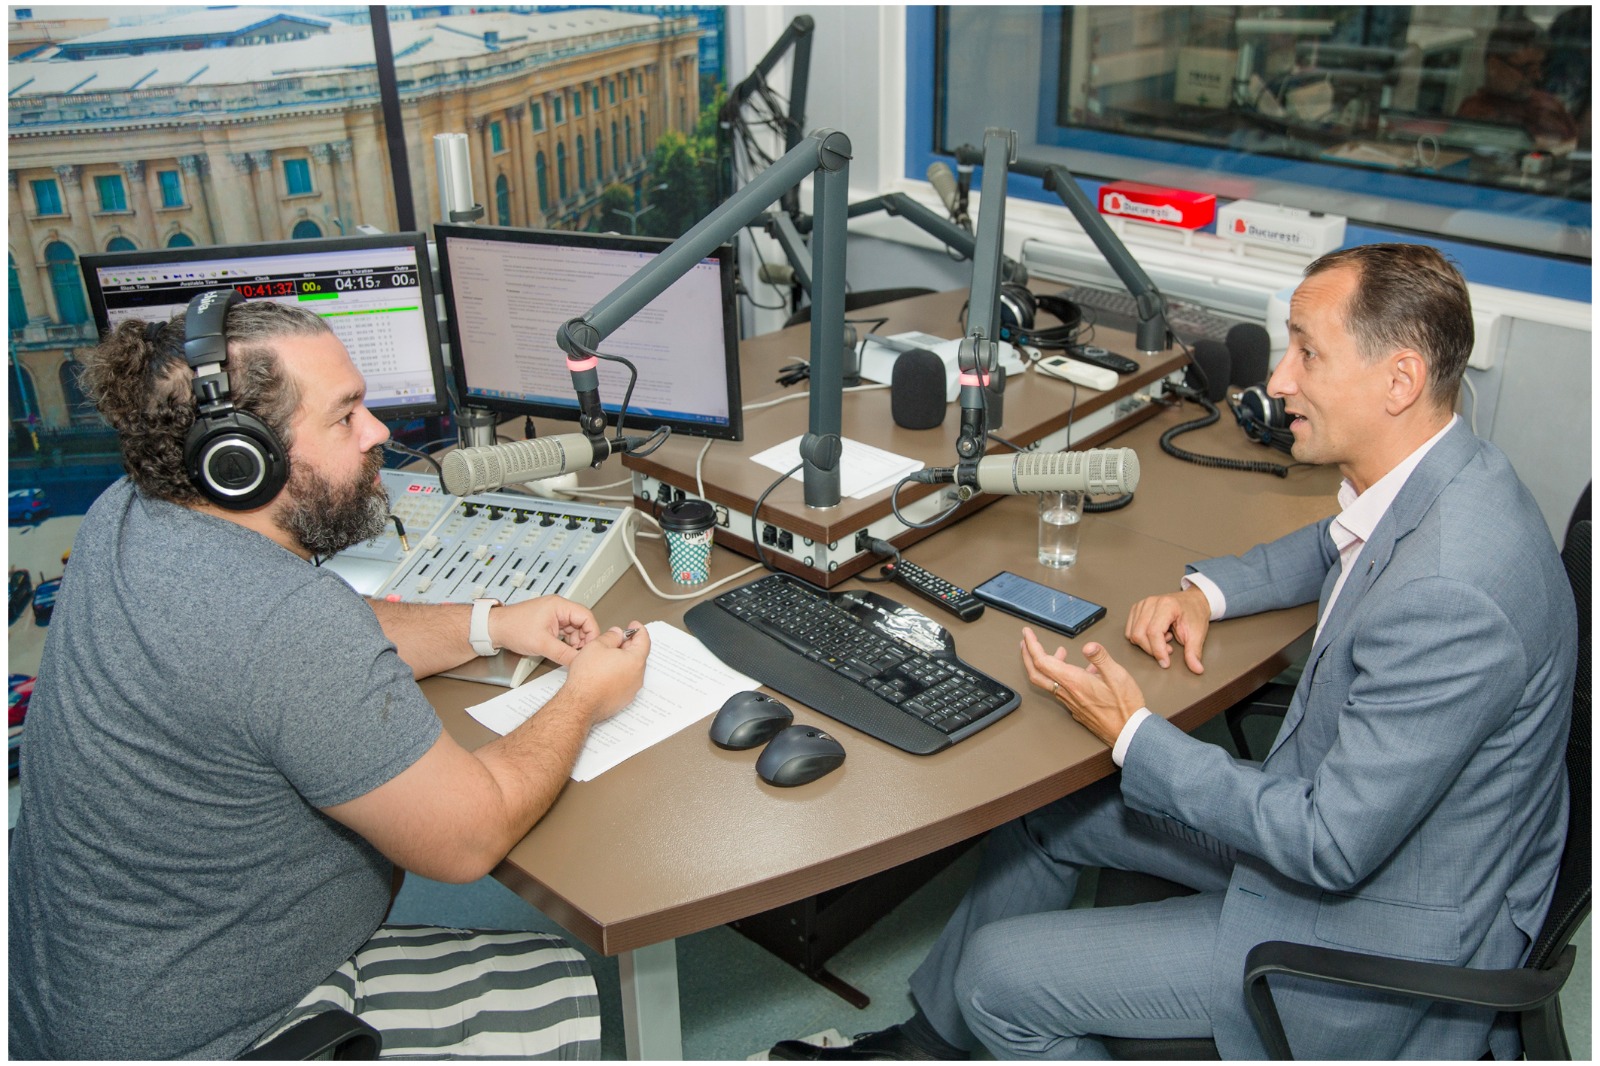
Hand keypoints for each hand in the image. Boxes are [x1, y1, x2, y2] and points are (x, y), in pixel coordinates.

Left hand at [487, 596, 599, 665]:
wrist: (494, 628)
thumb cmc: (512, 628)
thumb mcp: (542, 644)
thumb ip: (563, 654)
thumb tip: (578, 661)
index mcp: (559, 605)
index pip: (586, 616)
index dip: (592, 633)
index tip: (592, 648)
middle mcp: (558, 608)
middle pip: (582, 623)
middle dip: (583, 640)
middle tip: (580, 654)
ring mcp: (554, 615)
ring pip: (574, 629)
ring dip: (575, 642)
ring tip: (569, 654)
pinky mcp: (549, 622)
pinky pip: (565, 632)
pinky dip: (567, 642)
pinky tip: (563, 650)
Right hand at [564, 621, 650, 725]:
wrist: (580, 703)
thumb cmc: (587, 677)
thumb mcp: (597, 645)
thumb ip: (611, 636)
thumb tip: (616, 634)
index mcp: (635, 661)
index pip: (644, 640)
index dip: (639, 630)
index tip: (634, 626)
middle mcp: (637, 677)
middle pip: (638, 655)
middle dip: (629, 645)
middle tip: (617, 639)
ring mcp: (631, 690)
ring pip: (631, 670)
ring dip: (623, 660)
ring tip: (607, 656)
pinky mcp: (623, 700)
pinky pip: (625, 682)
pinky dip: (619, 674)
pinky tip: (605, 672)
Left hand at [1020, 628, 1145, 746]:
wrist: (1128, 733)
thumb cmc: (1124, 707)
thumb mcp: (1118, 676)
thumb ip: (1101, 658)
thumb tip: (1088, 646)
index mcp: (1073, 681)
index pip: (1042, 661)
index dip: (1032, 646)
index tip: (1027, 633)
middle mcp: (1067, 692)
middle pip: (1037, 673)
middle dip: (1027, 655)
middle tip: (1026, 642)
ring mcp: (1070, 702)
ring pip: (1048, 682)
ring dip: (1045, 665)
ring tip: (1057, 652)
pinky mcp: (1076, 708)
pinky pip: (1061, 689)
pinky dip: (1060, 676)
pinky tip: (1078, 670)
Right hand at [1125, 585, 1210, 673]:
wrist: (1193, 601)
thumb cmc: (1194, 614)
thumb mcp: (1197, 634)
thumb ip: (1194, 652)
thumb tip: (1196, 669)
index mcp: (1166, 605)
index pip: (1153, 632)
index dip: (1158, 651)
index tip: (1165, 663)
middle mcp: (1151, 603)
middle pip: (1139, 634)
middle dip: (1152, 649)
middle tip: (1168, 649)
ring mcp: (1142, 604)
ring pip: (1133, 634)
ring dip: (1147, 644)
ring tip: (1164, 639)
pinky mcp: (1136, 609)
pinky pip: (1130, 630)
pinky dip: (1141, 638)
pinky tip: (1156, 635)